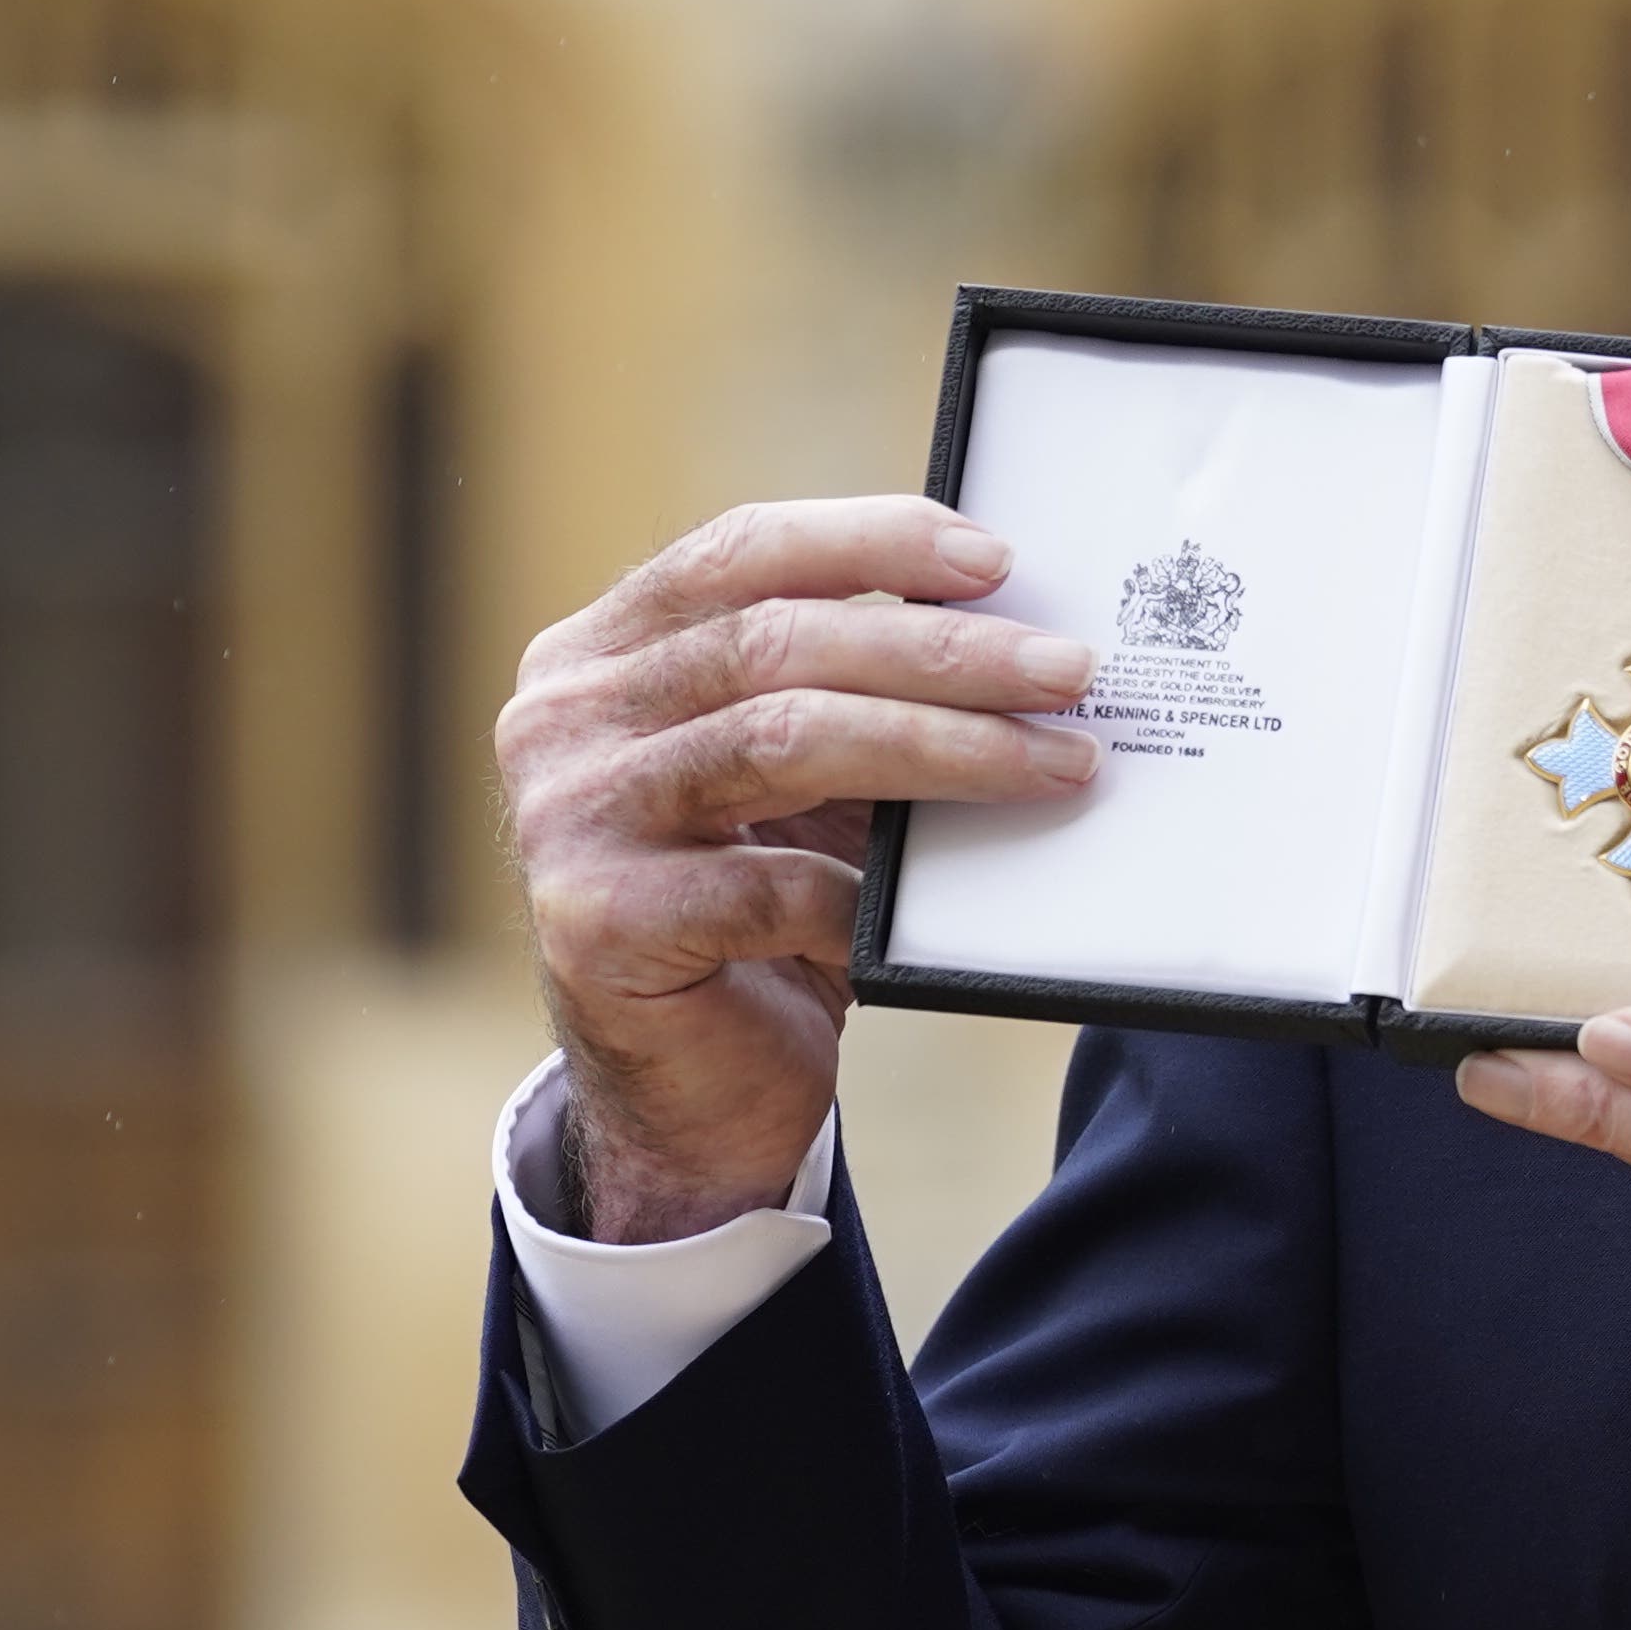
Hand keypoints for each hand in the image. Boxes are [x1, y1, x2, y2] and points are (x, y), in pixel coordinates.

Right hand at [497, 496, 1102, 1242]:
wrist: (691, 1090)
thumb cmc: (762, 907)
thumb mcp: (798, 780)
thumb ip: (852, 693)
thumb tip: (1020, 629)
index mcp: (598, 654)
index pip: (739, 553)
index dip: (870, 539)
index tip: (995, 558)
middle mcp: (561, 721)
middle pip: (777, 643)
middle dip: (942, 652)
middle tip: (1068, 670)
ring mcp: (567, 820)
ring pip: (784, 740)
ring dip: (946, 746)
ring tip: (1059, 761)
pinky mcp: (599, 924)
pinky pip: (771, 886)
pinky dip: (871, 888)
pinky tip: (946, 896)